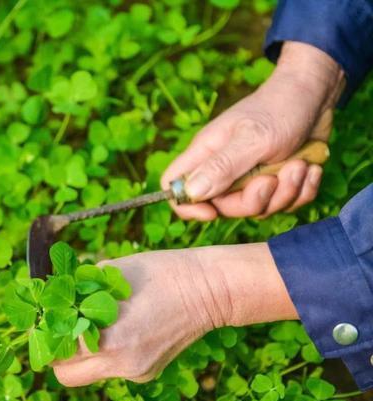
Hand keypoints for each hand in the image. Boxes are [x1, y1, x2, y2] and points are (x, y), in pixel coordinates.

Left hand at [53, 243, 297, 386]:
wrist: (208, 289)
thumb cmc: (159, 272)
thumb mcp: (110, 271)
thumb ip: (77, 288)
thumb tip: (51, 293)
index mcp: (110, 339)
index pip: (57, 352)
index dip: (46, 333)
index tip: (44, 318)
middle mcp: (121, 364)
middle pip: (66, 375)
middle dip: (57, 353)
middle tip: (59, 326)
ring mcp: (136, 372)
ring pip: (89, 373)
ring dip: (82, 353)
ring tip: (91, 323)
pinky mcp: (147, 373)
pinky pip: (113, 368)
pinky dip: (107, 352)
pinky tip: (121, 327)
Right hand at [161, 42, 344, 219]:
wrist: (317, 95)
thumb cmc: (280, 108)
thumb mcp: (253, 139)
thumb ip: (222, 167)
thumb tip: (191, 192)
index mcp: (207, 154)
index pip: (175, 187)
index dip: (187, 206)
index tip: (213, 212)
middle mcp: (224, 169)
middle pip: (222, 207)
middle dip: (253, 201)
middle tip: (272, 179)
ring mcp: (251, 177)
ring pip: (258, 208)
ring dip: (286, 192)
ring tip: (299, 165)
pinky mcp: (277, 181)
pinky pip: (285, 204)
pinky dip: (303, 190)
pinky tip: (310, 168)